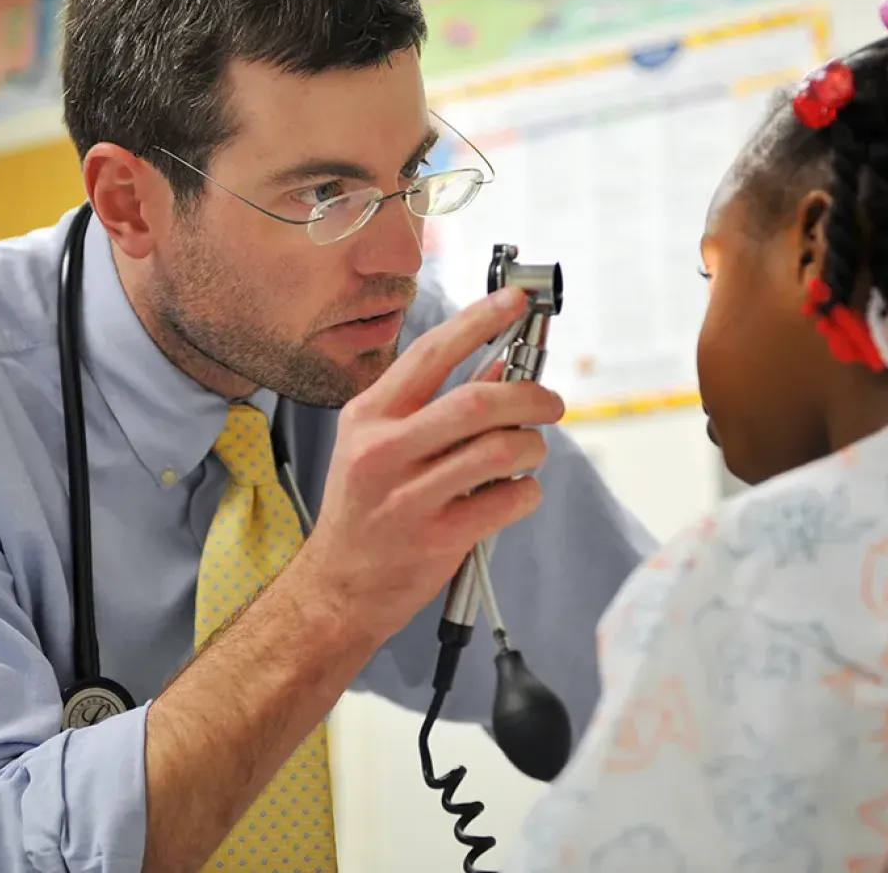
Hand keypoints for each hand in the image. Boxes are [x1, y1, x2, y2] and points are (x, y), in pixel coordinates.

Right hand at [292, 286, 565, 643]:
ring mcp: (408, 497)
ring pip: (500, 450)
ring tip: (531, 454)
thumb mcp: (382, 445)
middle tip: (550, 403)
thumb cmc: (367, 509)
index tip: (515, 300)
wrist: (337, 587)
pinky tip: (515, 494)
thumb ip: (436, 404)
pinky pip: (506, 500)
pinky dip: (526, 493)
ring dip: (533, 447)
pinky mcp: (435, 538)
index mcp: (368, 417)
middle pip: (478, 402)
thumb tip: (502, 364)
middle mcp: (382, 451)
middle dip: (530, 396)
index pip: (431, 354)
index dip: (479, 320)